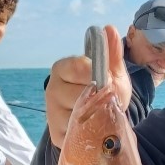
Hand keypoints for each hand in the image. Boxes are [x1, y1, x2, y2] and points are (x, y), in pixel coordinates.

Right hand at [45, 25, 130, 147]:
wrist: (104, 118)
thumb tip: (109, 28)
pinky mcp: (56, 135)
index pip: (79, 67)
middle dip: (99, 98)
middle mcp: (51, 89)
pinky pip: (77, 134)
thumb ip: (112, 54)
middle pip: (79, 94)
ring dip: (97, 116)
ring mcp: (51, 113)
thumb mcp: (113, 72)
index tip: (108, 80)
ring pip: (79, 116)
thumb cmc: (106, 90)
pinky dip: (90, 132)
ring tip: (101, 113)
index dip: (98, 75)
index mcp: (62, 68)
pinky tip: (94, 126)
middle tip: (105, 100)